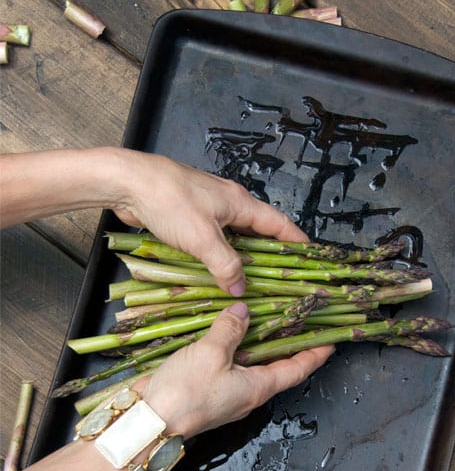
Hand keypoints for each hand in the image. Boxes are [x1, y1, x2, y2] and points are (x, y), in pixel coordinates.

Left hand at [112, 150, 307, 295]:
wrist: (128, 182)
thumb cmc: (169, 201)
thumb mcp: (203, 238)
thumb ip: (226, 266)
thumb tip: (240, 288)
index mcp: (240, 203)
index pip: (279, 225)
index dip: (296, 242)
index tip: (310, 258)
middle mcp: (228, 204)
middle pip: (258, 233)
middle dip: (269, 256)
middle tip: (279, 281)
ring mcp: (207, 210)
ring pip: (233, 239)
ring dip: (240, 260)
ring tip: (248, 284)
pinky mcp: (188, 218)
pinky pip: (211, 242)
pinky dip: (216, 258)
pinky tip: (214, 275)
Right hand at [135, 302, 333, 439]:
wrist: (148, 423)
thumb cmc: (184, 395)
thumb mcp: (210, 354)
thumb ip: (229, 330)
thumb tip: (243, 312)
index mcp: (257, 388)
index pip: (297, 370)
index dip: (315, 354)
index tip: (331, 342)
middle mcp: (247, 394)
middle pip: (277, 367)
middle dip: (289, 345)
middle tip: (299, 322)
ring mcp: (226, 394)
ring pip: (250, 365)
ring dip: (258, 343)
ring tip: (265, 318)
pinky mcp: (207, 390)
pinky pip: (228, 366)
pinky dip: (233, 347)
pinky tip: (225, 331)